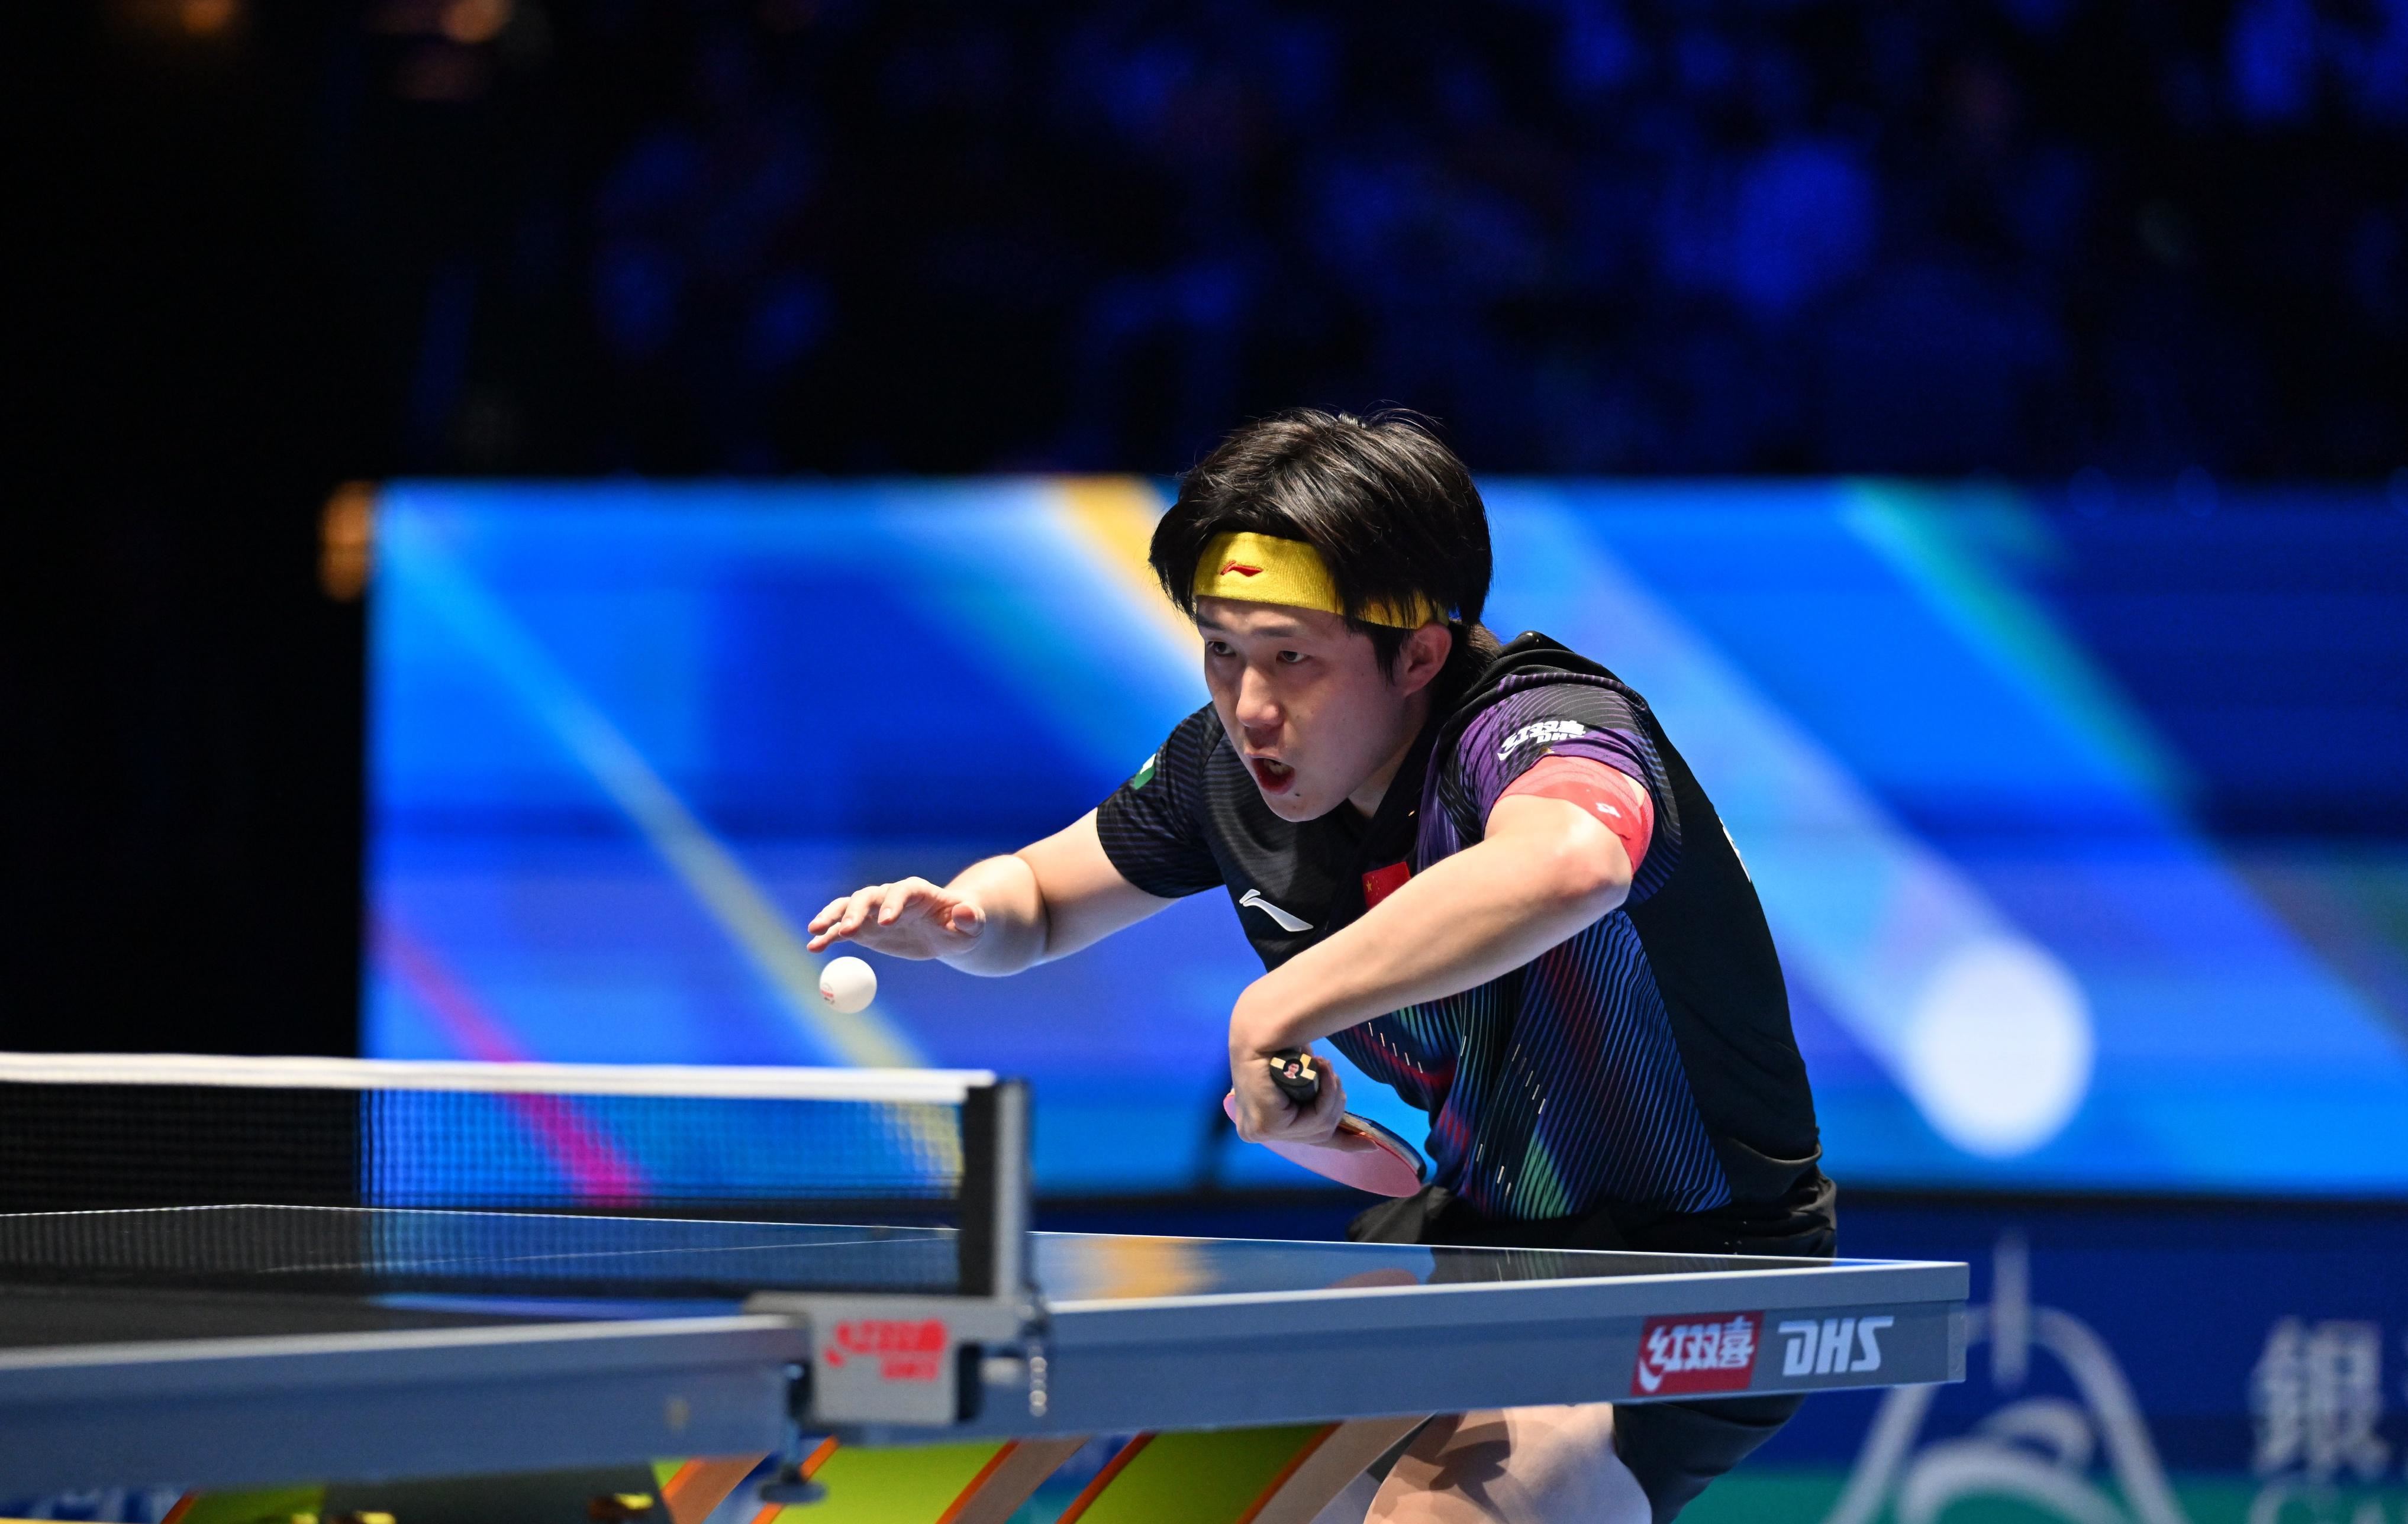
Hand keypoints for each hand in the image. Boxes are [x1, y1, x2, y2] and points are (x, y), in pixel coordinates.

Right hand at [807, 878, 986, 958]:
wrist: (948, 933)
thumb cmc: (963, 927)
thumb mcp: (972, 926)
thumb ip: (969, 919)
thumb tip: (964, 912)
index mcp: (918, 892)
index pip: (902, 891)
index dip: (893, 904)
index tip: (887, 922)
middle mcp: (891, 897)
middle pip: (869, 896)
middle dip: (856, 911)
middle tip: (847, 931)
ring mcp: (874, 911)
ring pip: (848, 907)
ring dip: (832, 917)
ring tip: (815, 931)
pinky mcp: (865, 928)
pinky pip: (842, 929)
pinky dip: (827, 936)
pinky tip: (814, 947)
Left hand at [1228, 1039, 1344, 1145]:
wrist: (1258, 1031)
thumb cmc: (1278, 1047)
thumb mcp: (1304, 1079)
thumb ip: (1316, 1098)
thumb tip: (1344, 1109)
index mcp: (1263, 1124)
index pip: (1305, 1139)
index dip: (1344, 1143)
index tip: (1371, 1147)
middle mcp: (1257, 1133)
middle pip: (1320, 1133)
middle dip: (1335, 1103)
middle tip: (1333, 1075)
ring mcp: (1259, 1132)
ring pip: (1321, 1125)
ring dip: (1332, 1093)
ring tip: (1326, 1066)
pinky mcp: (1267, 1126)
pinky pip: (1314, 1118)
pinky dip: (1326, 1093)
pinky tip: (1323, 1071)